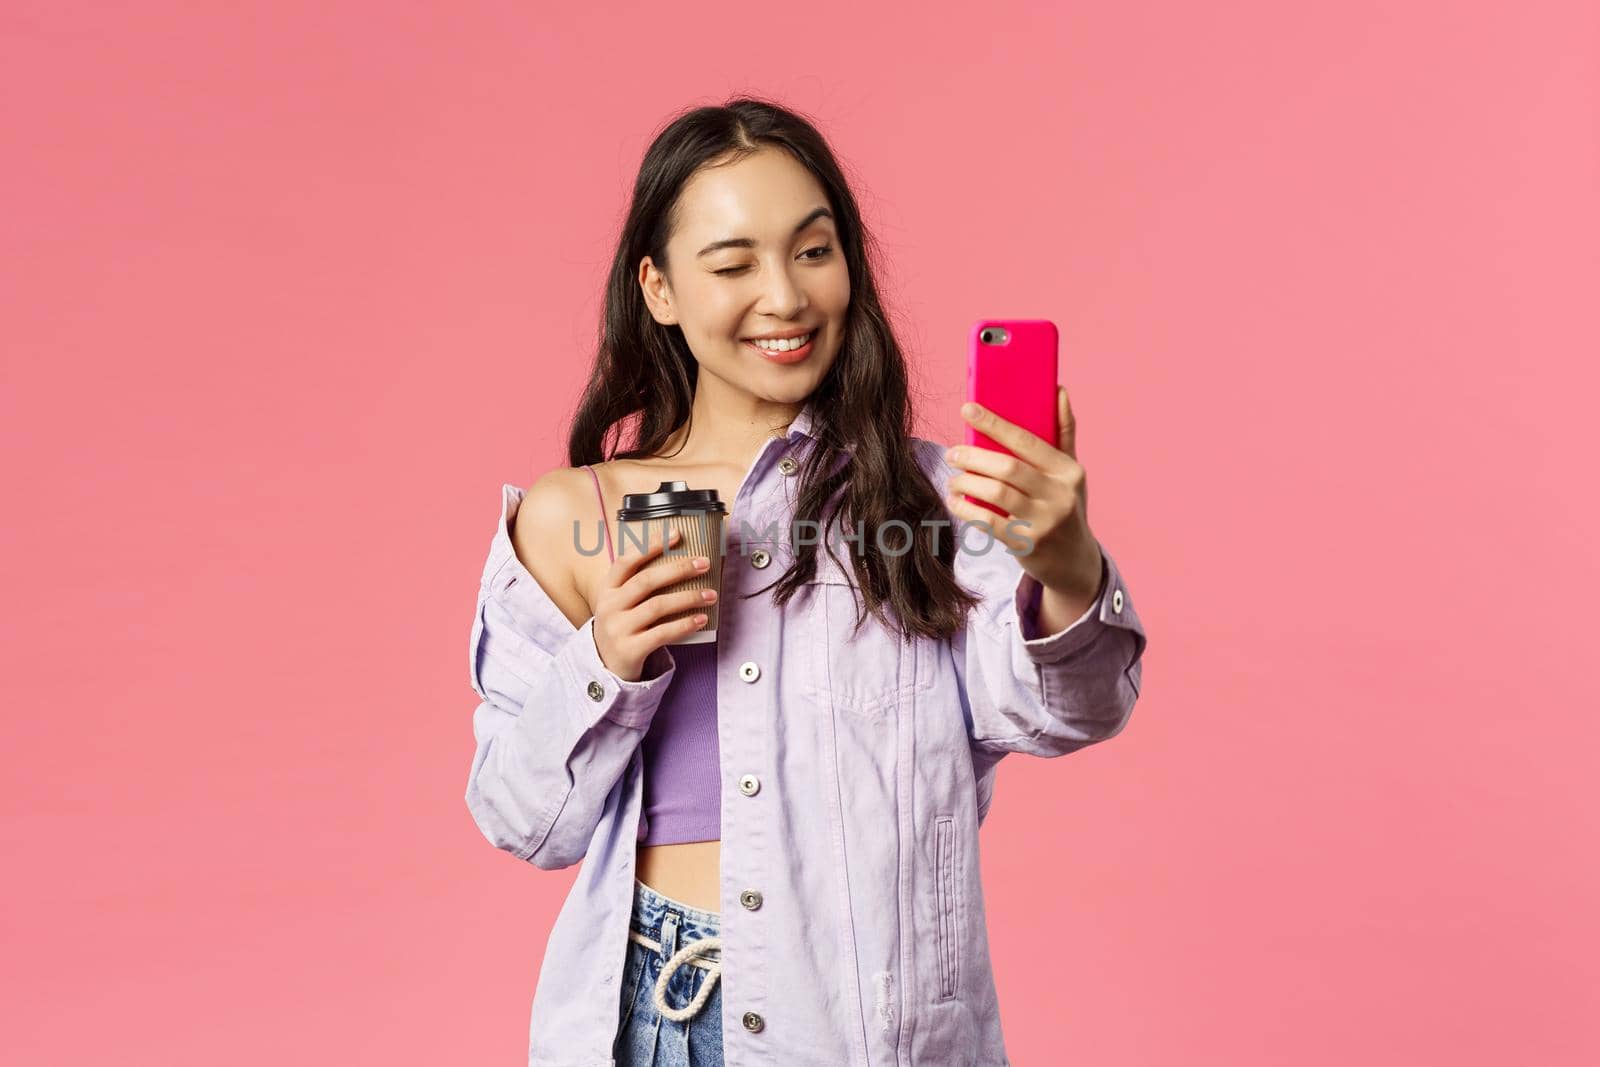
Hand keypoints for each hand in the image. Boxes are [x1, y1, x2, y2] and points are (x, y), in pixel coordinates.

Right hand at [591, 527, 716, 681]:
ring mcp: (618, 629)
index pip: (626, 561)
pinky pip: (662, 633)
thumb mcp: (621, 602)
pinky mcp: (630, 649)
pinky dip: (684, 624)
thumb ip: (640, 584)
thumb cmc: (622, 626)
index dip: (650, 546)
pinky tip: (701, 619)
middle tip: (704, 563)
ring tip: (711, 594)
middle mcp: (609, 606)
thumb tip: (683, 561)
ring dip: (688, 597)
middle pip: (646, 581)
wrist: (605, 666)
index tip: (677, 534)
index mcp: (607, 589)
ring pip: (657, 606)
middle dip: (678, 569)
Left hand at [945, 386, 1103, 601]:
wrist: (1073, 561)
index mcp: (1068, 471)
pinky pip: (988, 522)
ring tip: (954, 479)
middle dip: (973, 457)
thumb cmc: (1066, 506)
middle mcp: (1059, 495)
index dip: (994, 423)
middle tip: (952, 453)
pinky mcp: (1026, 545)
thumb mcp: (1071, 473)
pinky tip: (955, 501)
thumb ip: (1063, 432)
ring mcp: (1043, 522)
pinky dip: (966, 509)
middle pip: (1007, 468)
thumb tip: (1059, 389)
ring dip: (966, 483)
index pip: (1027, 441)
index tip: (967, 409)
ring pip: (995, 494)